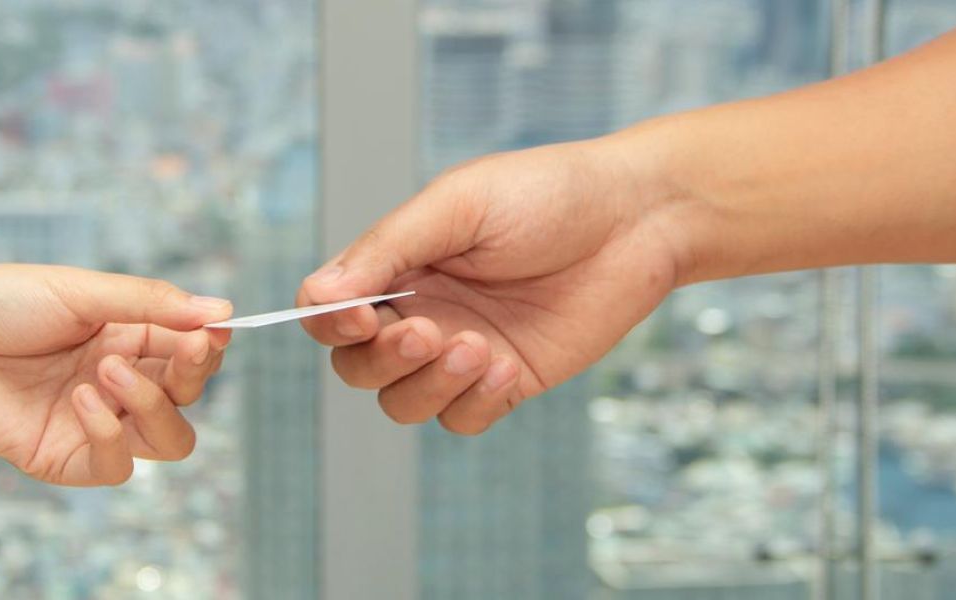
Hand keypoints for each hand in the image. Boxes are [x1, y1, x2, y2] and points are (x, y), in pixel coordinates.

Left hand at [0, 264, 232, 486]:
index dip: (209, 344)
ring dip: (155, 406)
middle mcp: (116, 381)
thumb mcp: (79, 290)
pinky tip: (82, 401)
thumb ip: (149, 304)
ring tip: (109, 374)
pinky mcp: (65, 457)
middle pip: (188, 396)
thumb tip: (220, 310)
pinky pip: (117, 466)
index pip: (189, 349)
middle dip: (193, 374)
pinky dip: (111, 433)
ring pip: (169, 439)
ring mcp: (94, 423)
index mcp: (122, 335)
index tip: (216, 330)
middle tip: (183, 350)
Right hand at [299, 138, 687, 434]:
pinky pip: (462, 420)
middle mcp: (421, 311)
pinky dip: (473, 403)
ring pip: (404, 403)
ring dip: (429, 386)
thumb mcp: (457, 206)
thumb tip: (318, 294)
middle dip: (382, 360)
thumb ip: (386, 249)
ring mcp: (462, 351)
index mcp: (399, 265)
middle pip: (357, 367)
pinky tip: (505, 367)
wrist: (637, 218)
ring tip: (478, 349)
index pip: (330, 312)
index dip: (329, 324)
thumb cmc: (547, 194)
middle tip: (430, 334)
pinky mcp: (507, 381)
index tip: (358, 318)